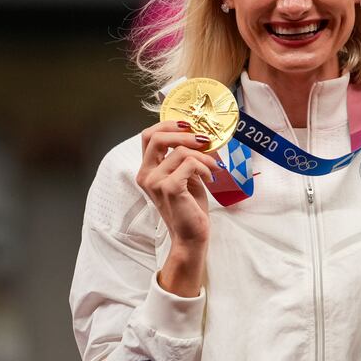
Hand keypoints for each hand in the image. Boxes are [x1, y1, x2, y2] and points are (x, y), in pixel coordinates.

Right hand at [135, 120, 222, 295]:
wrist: (191, 236)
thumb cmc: (189, 206)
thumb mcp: (186, 176)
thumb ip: (185, 156)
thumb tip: (201, 134)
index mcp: (147, 170)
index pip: (148, 136)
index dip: (167, 125)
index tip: (188, 125)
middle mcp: (146, 175)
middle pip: (156, 137)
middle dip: (184, 133)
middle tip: (205, 140)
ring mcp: (155, 182)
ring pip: (180, 151)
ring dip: (203, 156)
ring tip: (213, 167)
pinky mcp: (169, 188)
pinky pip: (190, 163)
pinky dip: (204, 167)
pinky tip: (209, 178)